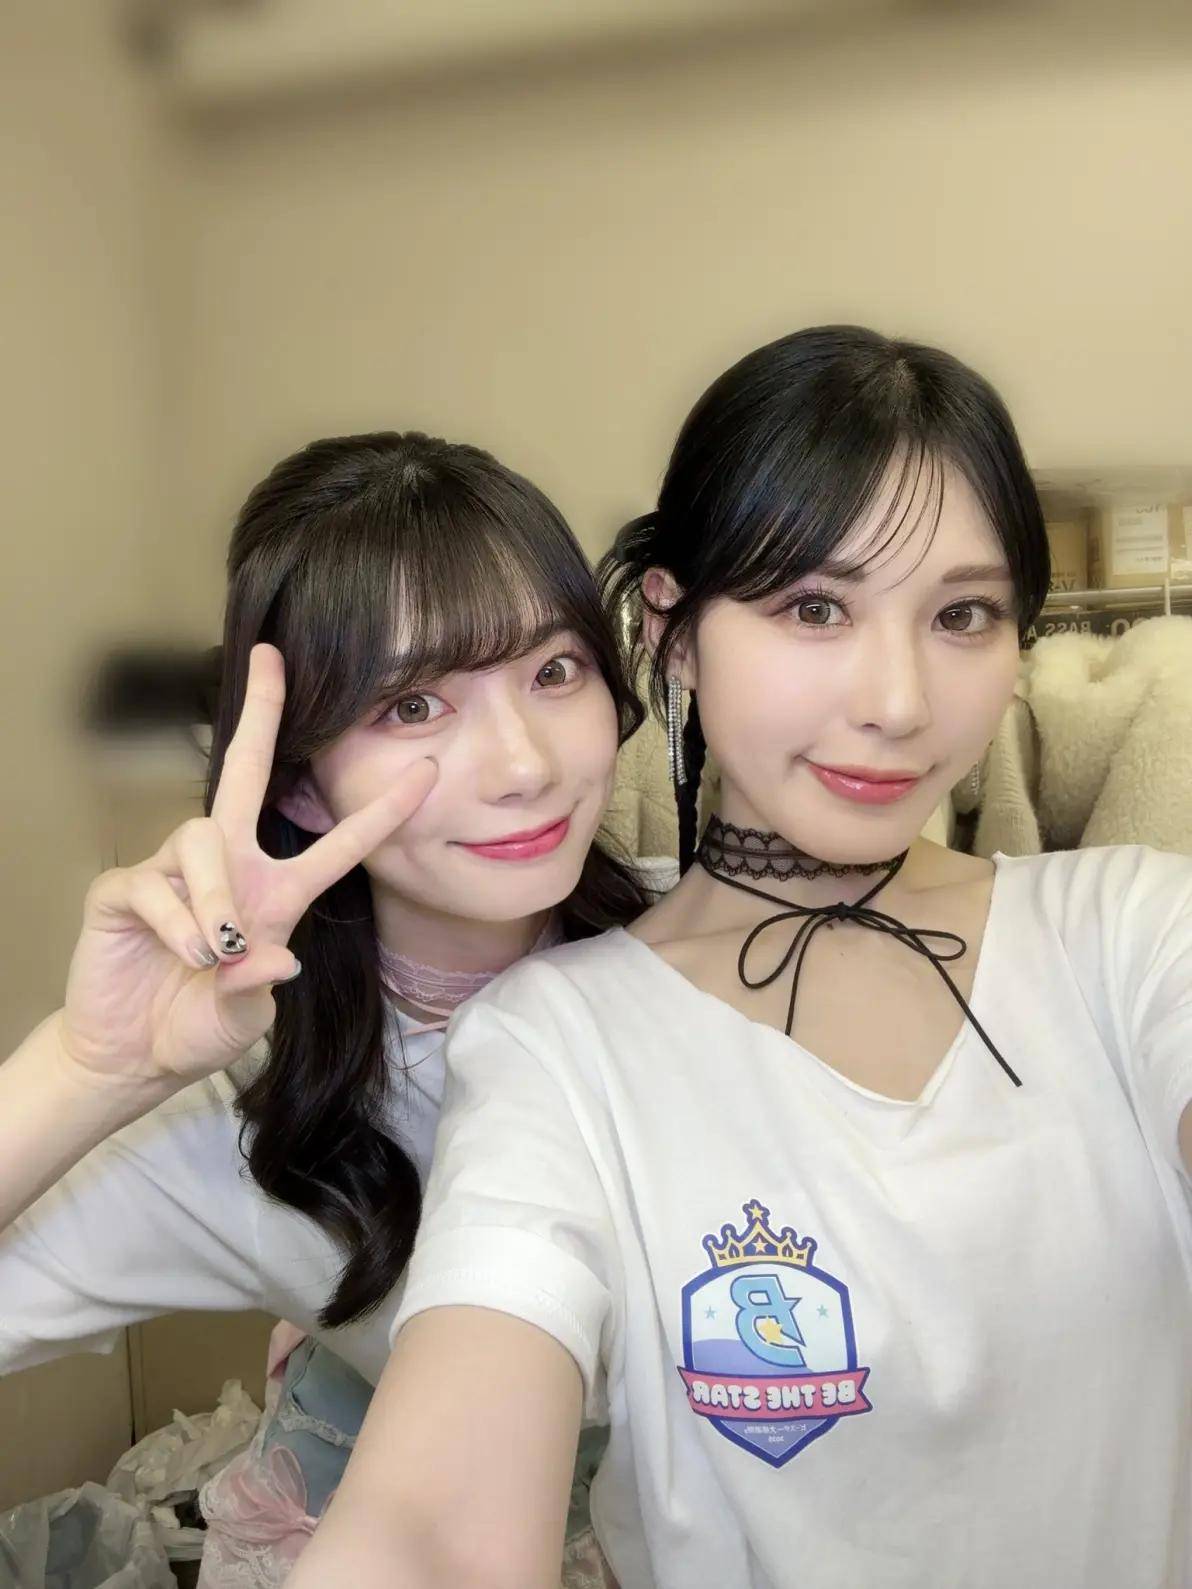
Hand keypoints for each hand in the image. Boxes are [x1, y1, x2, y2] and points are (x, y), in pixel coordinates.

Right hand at [58, 644, 435, 1090]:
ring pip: (201, 837)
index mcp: (276, 894)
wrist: (131, 1057)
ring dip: (215, 895)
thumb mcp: (243, 1018)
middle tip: (271, 658)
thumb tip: (276, 955)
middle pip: (245, 773)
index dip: (384, 811)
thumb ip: (258, 986)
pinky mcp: (123, 890)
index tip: (429, 767)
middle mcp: (228, 868)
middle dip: (260, 712)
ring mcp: (172, 873)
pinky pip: (153, 884)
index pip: (337, 844)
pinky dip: (173, 922)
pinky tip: (180, 954)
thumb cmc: (196, 1028)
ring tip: (214, 950)